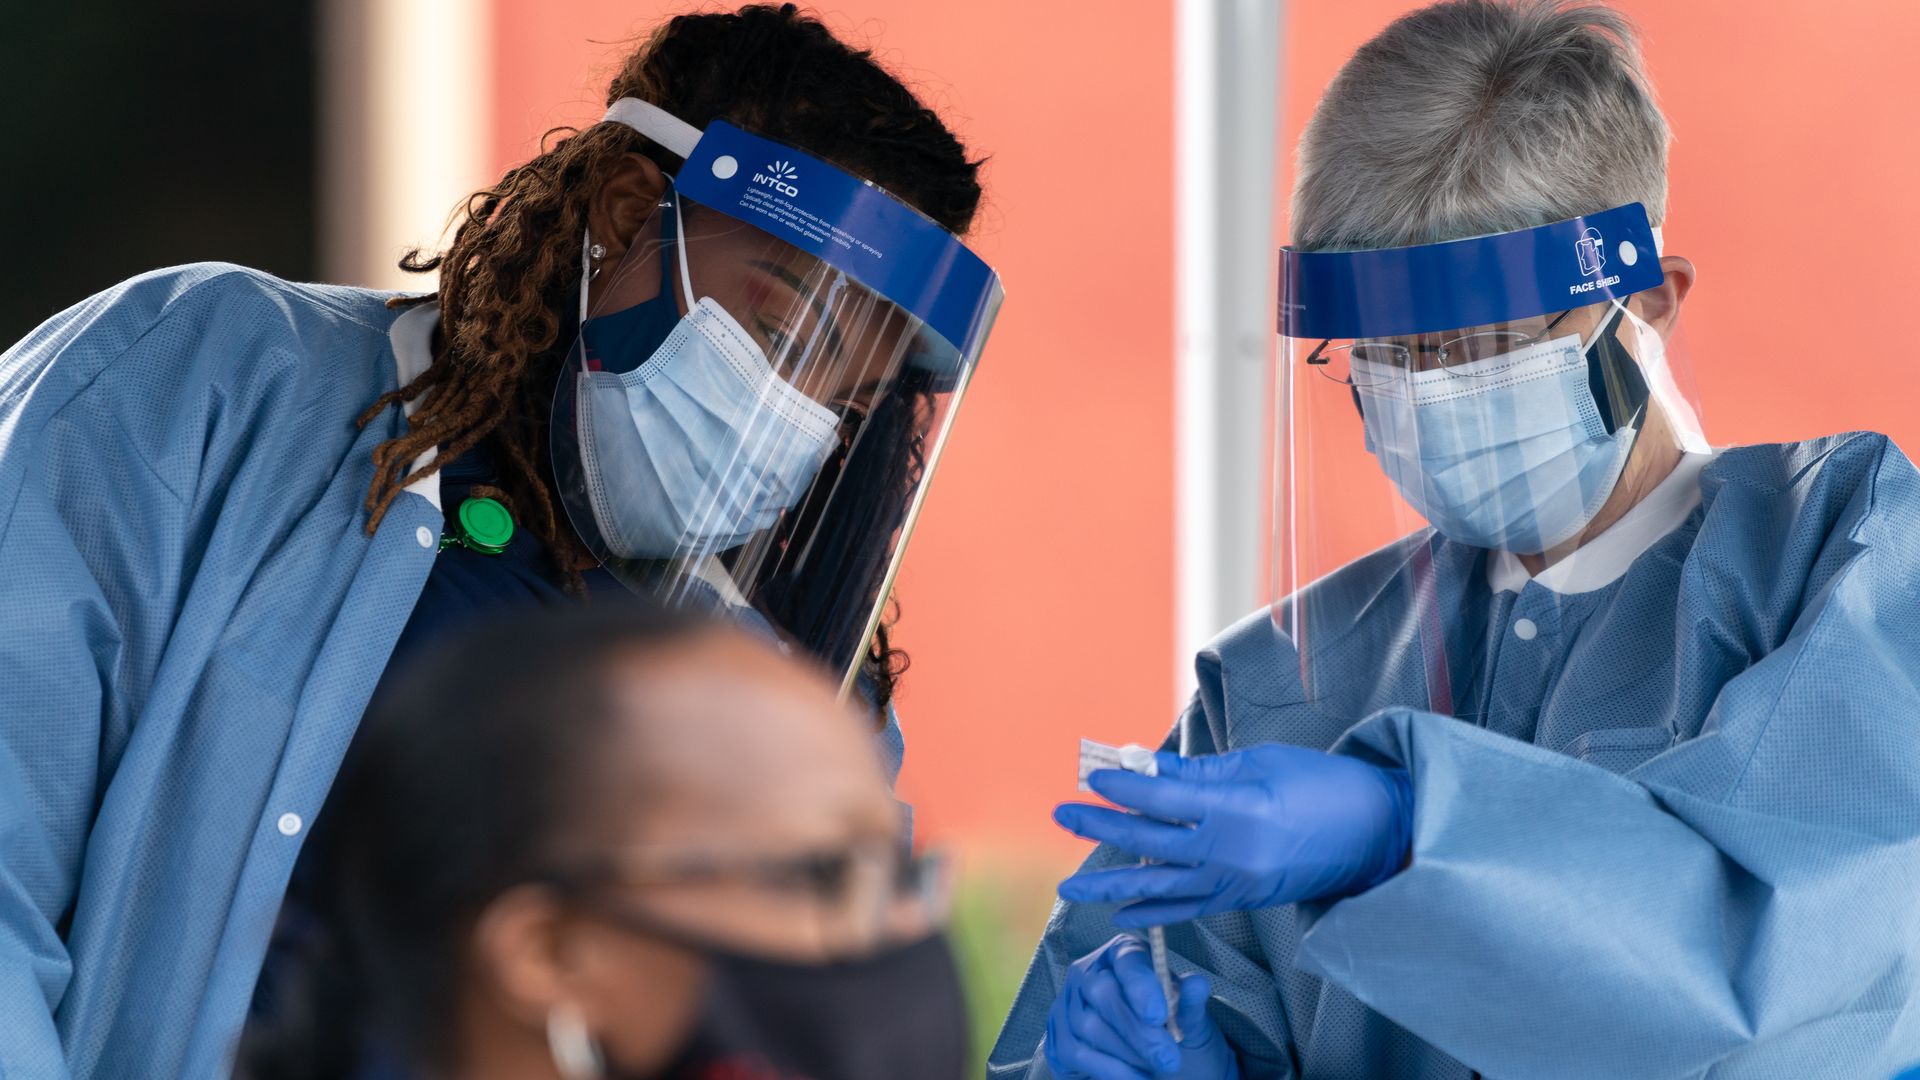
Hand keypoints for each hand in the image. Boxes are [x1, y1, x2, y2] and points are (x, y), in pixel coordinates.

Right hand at [1043, 935, 1238, 1079]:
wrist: (1158, 1068)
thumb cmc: (1173, 1033)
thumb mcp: (1190, 1021)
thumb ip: (1190, 1004)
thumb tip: (1197, 984)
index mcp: (1123, 954)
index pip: (1127, 959)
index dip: (1141, 985)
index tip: (1159, 1015)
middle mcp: (1089, 972)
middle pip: (1103, 993)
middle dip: (1138, 1030)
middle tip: (1169, 1057)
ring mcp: (1068, 1005)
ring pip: (1088, 1026)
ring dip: (1127, 1053)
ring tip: (1155, 1066)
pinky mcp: (1058, 1038)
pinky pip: (1076, 1053)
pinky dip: (1109, 1070)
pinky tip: (1135, 1078)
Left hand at [1053, 744, 1412, 924]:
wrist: (1377, 832)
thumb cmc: (1323, 784)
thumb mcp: (1260, 763)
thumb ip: (1199, 770)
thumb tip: (1146, 764)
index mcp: (1238, 809)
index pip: (1162, 798)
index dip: (1123, 787)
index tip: (1091, 777)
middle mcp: (1231, 852)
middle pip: (1150, 840)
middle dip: (1101, 828)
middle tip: (1062, 815)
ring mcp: (1236, 882)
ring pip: (1160, 886)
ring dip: (1112, 883)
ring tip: (1071, 885)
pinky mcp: (1244, 900)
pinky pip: (1188, 908)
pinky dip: (1153, 909)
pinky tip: (1123, 908)